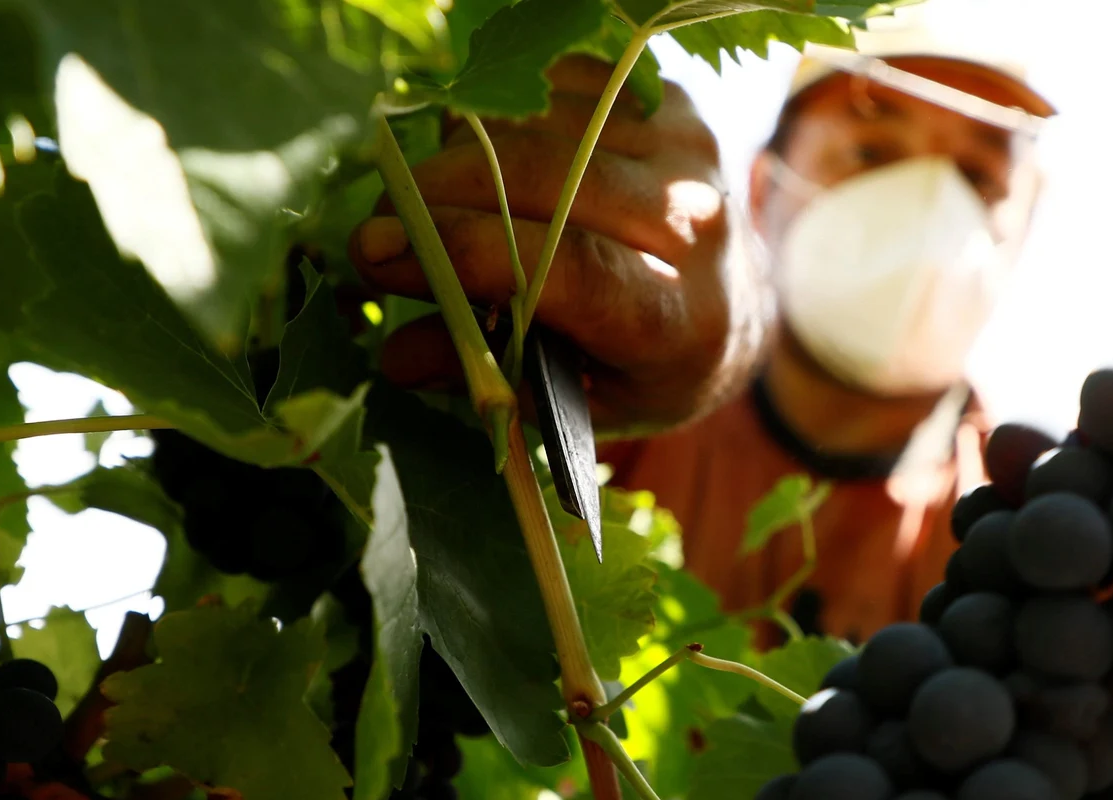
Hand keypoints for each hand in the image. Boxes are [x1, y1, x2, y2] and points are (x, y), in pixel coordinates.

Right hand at [349, 58, 766, 433]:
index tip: (377, 254)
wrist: (735, 308)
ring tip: (432, 202)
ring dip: (463, 155)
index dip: (465, 253)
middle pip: (547, 178)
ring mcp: (687, 152)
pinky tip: (490, 163)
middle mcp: (694, 223)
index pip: (567, 267)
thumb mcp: (578, 399)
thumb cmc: (643, 368)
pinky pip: (560, 88)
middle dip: (439, 194)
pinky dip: (505, 120)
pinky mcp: (673, 103)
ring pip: (542, 124)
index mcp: (676, 317)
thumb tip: (396, 354)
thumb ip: (493, 375)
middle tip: (376, 223)